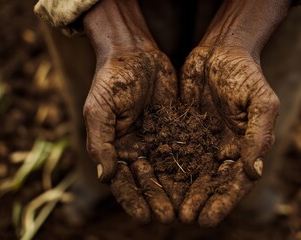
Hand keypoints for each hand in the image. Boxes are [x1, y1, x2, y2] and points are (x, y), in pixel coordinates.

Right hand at [82, 0, 176, 223]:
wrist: (135, 53)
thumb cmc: (111, 80)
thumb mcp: (99, 110)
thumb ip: (101, 142)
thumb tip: (105, 176)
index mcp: (115, 149)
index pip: (123, 182)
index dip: (133, 200)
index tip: (144, 217)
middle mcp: (137, 149)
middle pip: (147, 181)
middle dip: (157, 199)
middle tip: (170, 217)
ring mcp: (157, 140)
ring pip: (167, 171)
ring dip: (175, 189)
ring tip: (187, 207)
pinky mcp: (175, 129)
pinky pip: (184, 151)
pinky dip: (190, 167)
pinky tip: (202, 180)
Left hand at [178, 0, 289, 226]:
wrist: (222, 51)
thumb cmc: (247, 75)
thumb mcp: (261, 103)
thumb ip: (258, 136)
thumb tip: (254, 172)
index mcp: (244, 148)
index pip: (234, 183)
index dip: (222, 203)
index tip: (207, 219)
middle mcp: (221, 149)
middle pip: (209, 183)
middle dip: (198, 201)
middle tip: (183, 218)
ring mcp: (200, 141)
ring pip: (189, 172)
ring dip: (179, 191)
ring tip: (166, 208)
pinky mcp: (181, 129)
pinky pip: (172, 151)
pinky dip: (163, 167)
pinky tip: (151, 180)